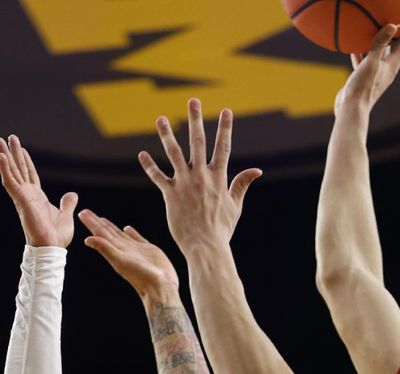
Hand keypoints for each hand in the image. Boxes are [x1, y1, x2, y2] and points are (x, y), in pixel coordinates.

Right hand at [0, 135, 77, 247]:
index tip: (22, 148)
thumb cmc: (56, 236)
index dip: (26, 161)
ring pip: (12, 171)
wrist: (52, 246)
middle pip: (18, 169)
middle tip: (7, 137)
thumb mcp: (65, 215)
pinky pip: (10, 182)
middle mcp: (27, 194)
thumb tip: (72, 194)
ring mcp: (22, 196)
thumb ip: (67, 204)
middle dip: (13, 153)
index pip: (30, 174)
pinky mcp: (20, 200)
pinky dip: (5, 169)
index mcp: (37, 197)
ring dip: (5, 155)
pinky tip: (1, 157)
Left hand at [79, 209, 178, 298]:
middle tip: (86, 212)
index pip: (101, 234)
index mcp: (116, 251)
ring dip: (111, 227)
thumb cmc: (141, 276)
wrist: (160, 286)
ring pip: (120, 234)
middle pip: (107, 232)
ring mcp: (135, 249)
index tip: (82, 213)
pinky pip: (136, 238)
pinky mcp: (147, 250)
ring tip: (102, 219)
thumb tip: (88, 239)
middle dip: (97, 222)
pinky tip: (127, 228)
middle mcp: (123, 249)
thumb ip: (106, 249)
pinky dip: (131, 232)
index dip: (91, 223)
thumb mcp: (120, 261)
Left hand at [137, 98, 262, 254]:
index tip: (227, 111)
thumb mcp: (235, 206)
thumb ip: (242, 184)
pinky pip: (158, 177)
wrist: (205, 246)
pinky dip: (149, 166)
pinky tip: (142, 154)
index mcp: (219, 178)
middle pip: (198, 142)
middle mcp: (201, 176)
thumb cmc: (221, 229)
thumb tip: (257, 170)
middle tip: (193, 101)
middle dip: (196, 119)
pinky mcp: (170, 195)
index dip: (225, 128)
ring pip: (174, 153)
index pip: (223, 147)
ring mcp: (184, 184)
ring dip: (167, 134)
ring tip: (161, 118)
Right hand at [334, 13, 399, 117]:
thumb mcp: (371, 63)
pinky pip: (365, 61)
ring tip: (381, 28)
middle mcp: (386, 69)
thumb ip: (380, 45)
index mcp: (392, 66)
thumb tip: (391, 26)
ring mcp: (375, 74)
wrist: (350, 109)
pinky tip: (355, 47)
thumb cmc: (362, 88)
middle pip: (397, 46)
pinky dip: (363, 52)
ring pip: (380, 53)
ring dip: (382, 41)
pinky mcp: (364, 78)